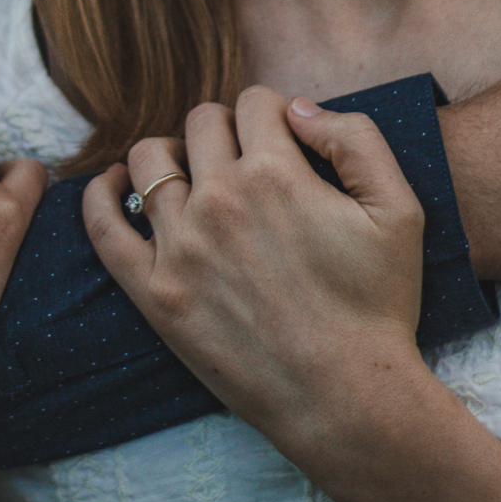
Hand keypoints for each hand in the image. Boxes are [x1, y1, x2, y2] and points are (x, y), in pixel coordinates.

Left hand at [83, 85, 424, 458]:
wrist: (347, 398)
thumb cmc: (378, 306)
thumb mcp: (399, 209)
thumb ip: (356, 138)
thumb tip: (300, 109)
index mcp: (275, 173)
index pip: (255, 102)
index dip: (274, 113)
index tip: (283, 142)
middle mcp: (220, 199)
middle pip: (201, 122)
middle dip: (226, 129)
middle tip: (244, 164)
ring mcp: (180, 246)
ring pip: (149, 158)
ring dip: (172, 154)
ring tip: (191, 175)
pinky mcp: (154, 293)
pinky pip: (103, 226)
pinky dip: (101, 194)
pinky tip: (116, 185)